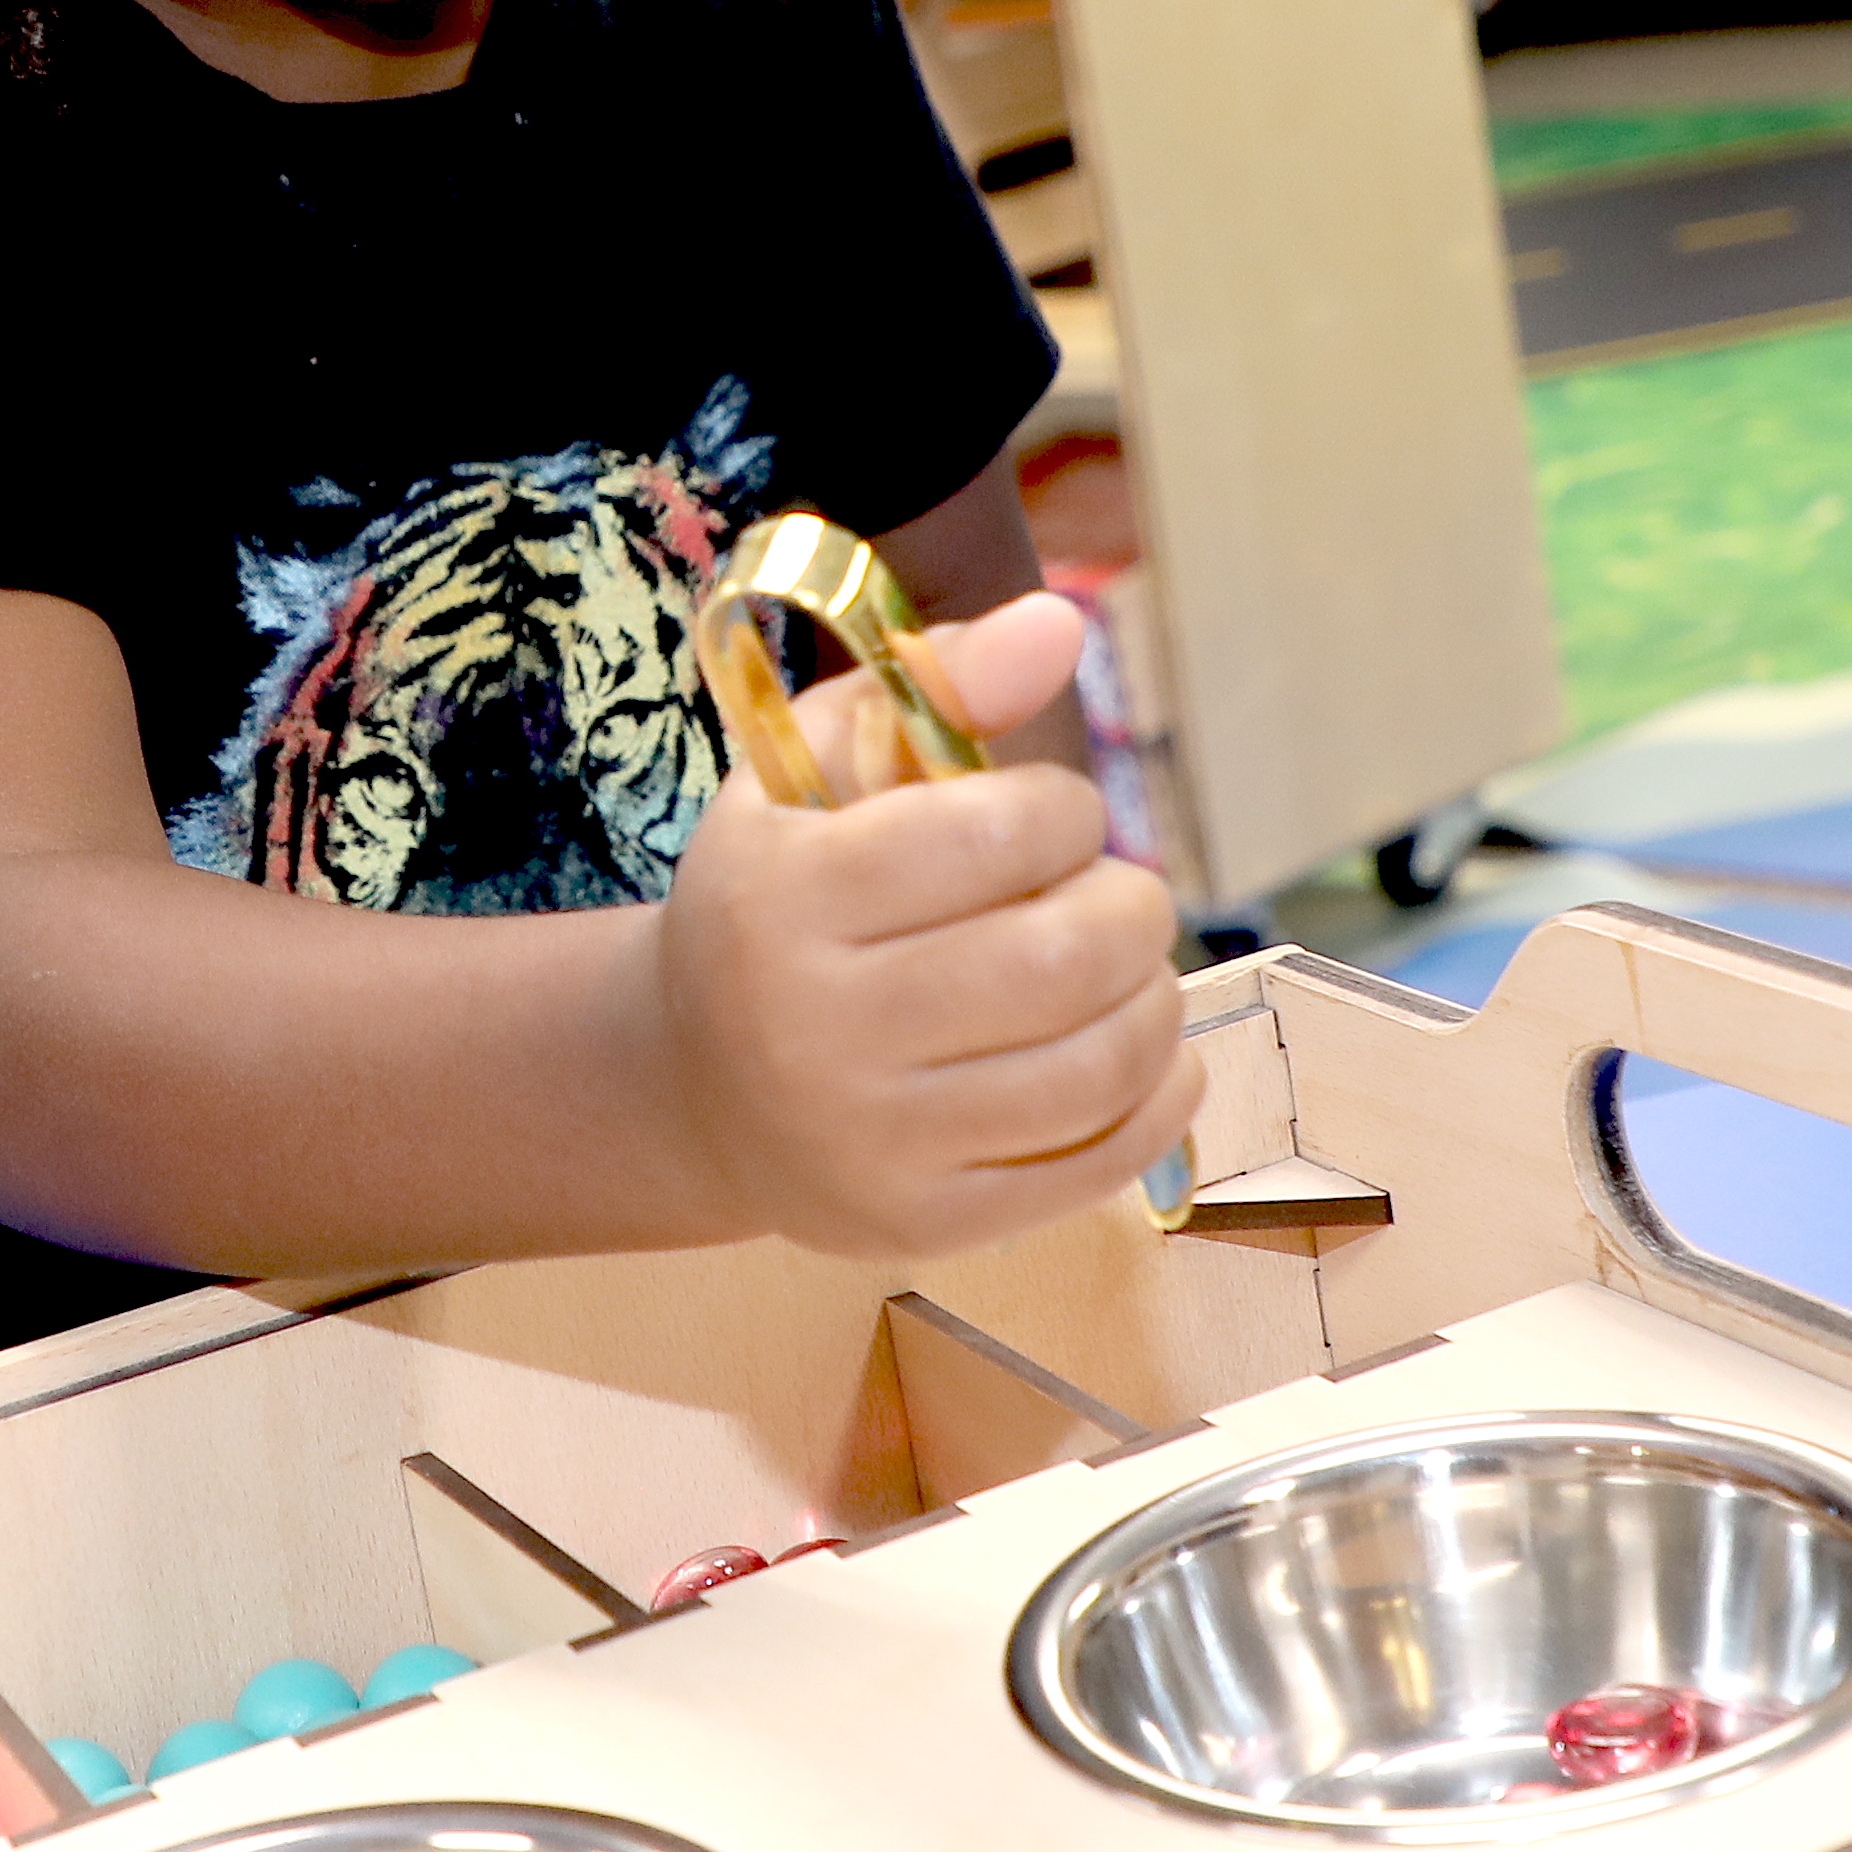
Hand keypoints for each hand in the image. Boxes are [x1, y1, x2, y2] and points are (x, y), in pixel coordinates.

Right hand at [655, 590, 1187, 1259]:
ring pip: (1098, 1065)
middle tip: (1114, 898)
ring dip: (1152, 999)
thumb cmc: (782, 898)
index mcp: (786, 896)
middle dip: (1129, 907)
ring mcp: (870, 1142)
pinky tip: (1144, 1054)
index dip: (1064, 813)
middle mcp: (814, 1028)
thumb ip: (936, 685)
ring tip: (1127, 971)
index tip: (1052, 823)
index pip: (1002, 833)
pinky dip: (1157, 1098)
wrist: (693, 1086)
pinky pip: (1097, 1165)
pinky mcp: (922, 1226)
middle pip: (1065, 956)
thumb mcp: (817, 770)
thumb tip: (1061, 626)